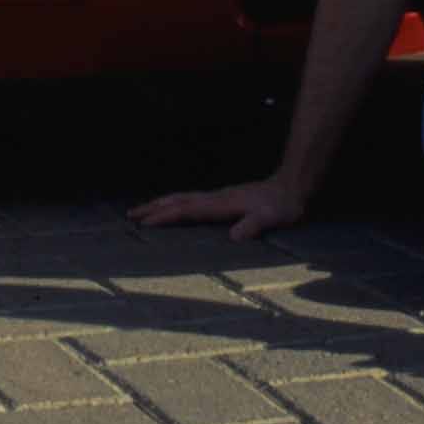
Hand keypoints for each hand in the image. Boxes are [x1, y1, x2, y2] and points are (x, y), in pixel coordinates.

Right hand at [127, 178, 308, 240]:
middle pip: (177, 201)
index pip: (186, 210)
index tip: (145, 223)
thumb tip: (235, 237)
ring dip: (161, 204)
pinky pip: (192, 202)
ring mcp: (218, 197)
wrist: (292, 186)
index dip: (165, 217)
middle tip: (130, 215)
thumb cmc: (282, 205)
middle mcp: (215, 198)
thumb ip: (253, 226)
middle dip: (153, 208)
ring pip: (182, 199)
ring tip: (143, 211)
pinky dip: (176, 204)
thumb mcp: (271, 218)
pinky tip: (175, 210)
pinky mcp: (223, 200)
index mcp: (221, 204)